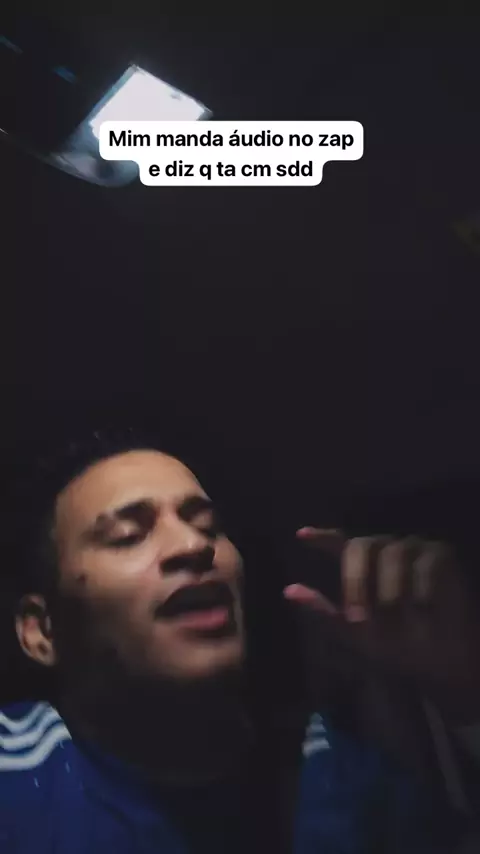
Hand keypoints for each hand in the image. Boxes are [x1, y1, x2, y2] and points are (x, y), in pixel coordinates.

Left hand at [284, 529, 479, 724]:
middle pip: (361, 546)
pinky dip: (420, 591)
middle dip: (355, 580)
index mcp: (364, 567)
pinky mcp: (440, 555)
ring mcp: (413, 549)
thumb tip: (289, 591)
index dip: (321, 537)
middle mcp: (385, 551)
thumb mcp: (357, 635)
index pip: (340, 543)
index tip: (300, 535)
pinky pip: (424, 564)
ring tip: (394, 620)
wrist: (442, 661)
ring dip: (390, 591)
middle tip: (356, 616)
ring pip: (392, 554)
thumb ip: (324, 613)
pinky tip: (422, 611)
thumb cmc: (399, 646)